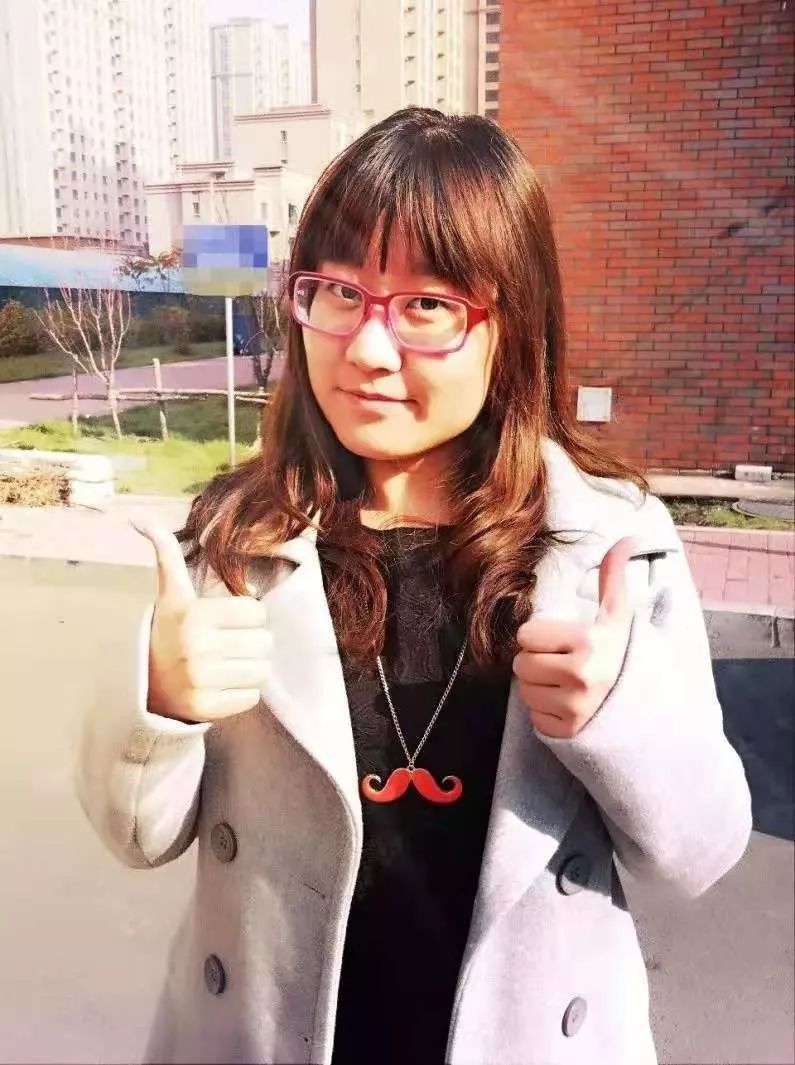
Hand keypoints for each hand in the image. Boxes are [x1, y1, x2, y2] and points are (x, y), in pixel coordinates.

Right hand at [133, 519, 271, 723]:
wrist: (144, 683)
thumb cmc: (169, 631)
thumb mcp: (171, 594)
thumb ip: (166, 554)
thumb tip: (140, 518)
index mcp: (193, 616)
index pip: (257, 613)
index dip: (247, 617)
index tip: (227, 622)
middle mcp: (196, 648)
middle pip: (265, 643)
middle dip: (252, 643)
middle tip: (229, 645)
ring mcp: (201, 681)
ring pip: (262, 670)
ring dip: (250, 668)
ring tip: (226, 665)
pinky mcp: (206, 708)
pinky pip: (252, 696)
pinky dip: (242, 692)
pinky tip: (221, 685)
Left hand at [512, 537, 637, 738]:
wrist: (648, 709)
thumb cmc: (624, 656)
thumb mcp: (619, 616)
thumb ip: (613, 576)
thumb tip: (626, 538)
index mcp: (587, 643)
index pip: (526, 635)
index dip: (541, 636)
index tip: (565, 642)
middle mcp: (579, 677)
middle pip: (521, 663)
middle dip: (537, 661)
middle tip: (562, 663)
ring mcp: (573, 708)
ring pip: (523, 690)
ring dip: (539, 686)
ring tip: (565, 684)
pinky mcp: (565, 732)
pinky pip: (533, 716)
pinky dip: (545, 711)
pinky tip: (568, 705)